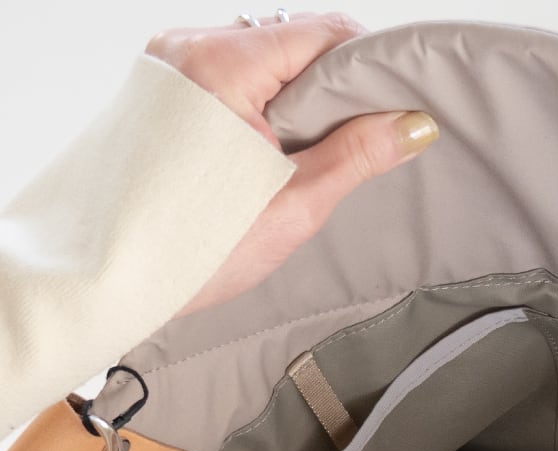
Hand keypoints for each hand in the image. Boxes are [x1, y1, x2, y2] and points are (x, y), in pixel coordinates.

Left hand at [145, 13, 438, 314]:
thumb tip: (413, 125)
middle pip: (289, 41)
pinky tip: (270, 151)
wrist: (108, 274)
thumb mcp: (294, 203)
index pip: (320, 33)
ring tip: (309, 153)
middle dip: (332, 86)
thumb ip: (357, 155)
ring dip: (295, 98)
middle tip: (361, 139)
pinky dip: (261, 104)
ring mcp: (168, 63)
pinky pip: (228, 76)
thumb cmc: (194, 247)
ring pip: (260, 59)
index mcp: (221, 64)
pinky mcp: (160, 87)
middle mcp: (188, 47)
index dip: (368, 65)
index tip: (398, 102)